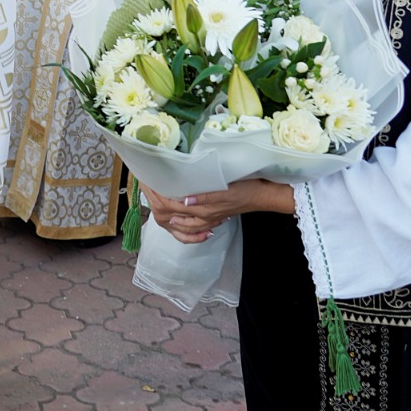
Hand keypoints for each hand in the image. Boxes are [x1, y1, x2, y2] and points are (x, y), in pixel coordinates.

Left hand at [143, 180, 294, 243]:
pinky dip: (184, 225)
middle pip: (172, 218)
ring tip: (159, 206)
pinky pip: (194, 227)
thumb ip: (204, 197)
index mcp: (203, 210)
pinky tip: (181, 218)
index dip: (157, 196)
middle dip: (158, 207)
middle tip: (148, 192)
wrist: (263, 196)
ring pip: (182, 225)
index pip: (172, 206)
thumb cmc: (245, 190)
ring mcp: (208, 219)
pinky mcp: (214, 217)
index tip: (147, 183)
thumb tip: (183, 200)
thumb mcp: (224, 190)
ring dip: (169, 217)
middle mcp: (203, 217)